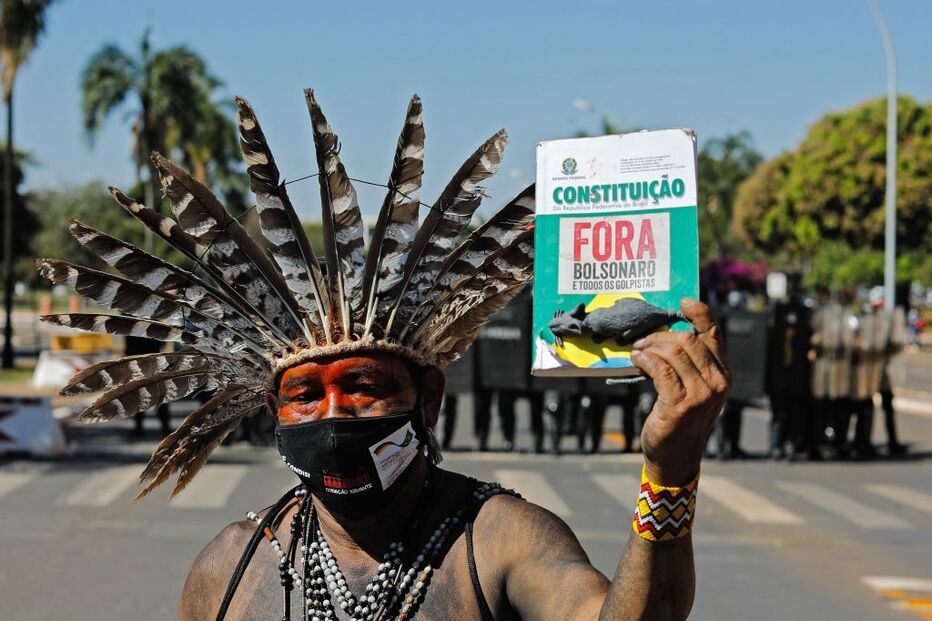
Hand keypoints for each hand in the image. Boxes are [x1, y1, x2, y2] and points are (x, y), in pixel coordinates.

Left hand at [630, 298, 730, 485]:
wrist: (675, 457)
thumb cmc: (680, 419)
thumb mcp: (694, 390)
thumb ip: (690, 364)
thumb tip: (666, 334)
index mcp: (723, 374)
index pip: (714, 333)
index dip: (699, 312)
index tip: (682, 302)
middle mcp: (718, 382)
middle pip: (688, 340)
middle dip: (660, 336)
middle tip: (642, 342)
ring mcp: (701, 394)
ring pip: (673, 352)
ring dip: (649, 347)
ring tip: (638, 352)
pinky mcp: (680, 403)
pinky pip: (659, 368)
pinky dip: (644, 360)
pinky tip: (636, 361)